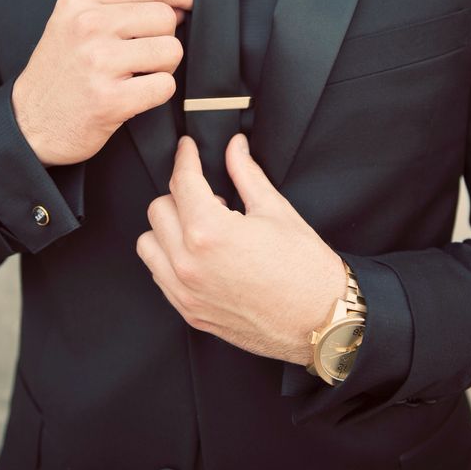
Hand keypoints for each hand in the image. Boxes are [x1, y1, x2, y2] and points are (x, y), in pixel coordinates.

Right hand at [12, 0, 192, 165]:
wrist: (29, 123)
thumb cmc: (60, 72)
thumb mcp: (73, 22)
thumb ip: (119, 5)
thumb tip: (178, 4)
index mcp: (80, 0)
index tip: (189, 2)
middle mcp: (88, 25)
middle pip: (165, 18)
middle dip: (164, 39)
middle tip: (141, 58)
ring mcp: (99, 62)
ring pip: (171, 51)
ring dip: (162, 68)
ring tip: (135, 77)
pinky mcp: (111, 99)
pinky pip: (165, 86)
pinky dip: (157, 94)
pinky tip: (133, 96)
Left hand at [137, 134, 346, 364]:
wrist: (321, 322)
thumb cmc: (306, 269)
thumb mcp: (276, 211)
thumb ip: (247, 174)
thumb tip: (235, 147)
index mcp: (210, 232)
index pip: (182, 182)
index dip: (185, 157)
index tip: (188, 149)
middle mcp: (189, 263)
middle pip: (159, 208)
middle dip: (180, 194)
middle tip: (210, 196)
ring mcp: (186, 292)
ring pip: (149, 243)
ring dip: (168, 228)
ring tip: (201, 227)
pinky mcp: (190, 312)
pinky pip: (159, 275)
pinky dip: (169, 257)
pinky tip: (198, 253)